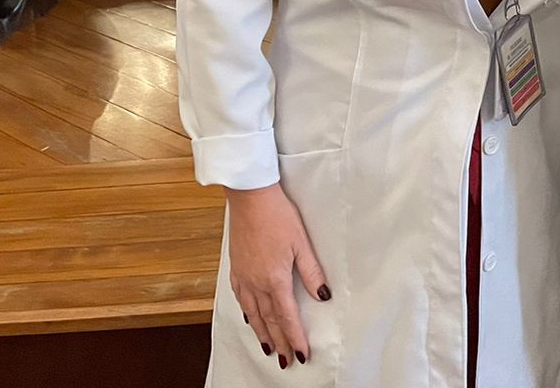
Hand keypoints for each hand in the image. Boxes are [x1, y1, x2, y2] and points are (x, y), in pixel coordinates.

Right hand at [225, 183, 330, 368]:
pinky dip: (248, 314)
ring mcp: (244, 277)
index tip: (302, 354)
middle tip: (287, 361)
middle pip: (269, 321)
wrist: (250, 198)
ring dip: (263, 333)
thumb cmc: (277, 216)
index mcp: (275, 279)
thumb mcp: (301, 242)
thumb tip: (323, 295)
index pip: (287, 317)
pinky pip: (241, 299)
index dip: (295, 338)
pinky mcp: (236, 269)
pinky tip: (250, 319)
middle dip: (280, 343)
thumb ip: (312, 271)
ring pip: (253, 314)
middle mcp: (256, 283)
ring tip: (269, 349)